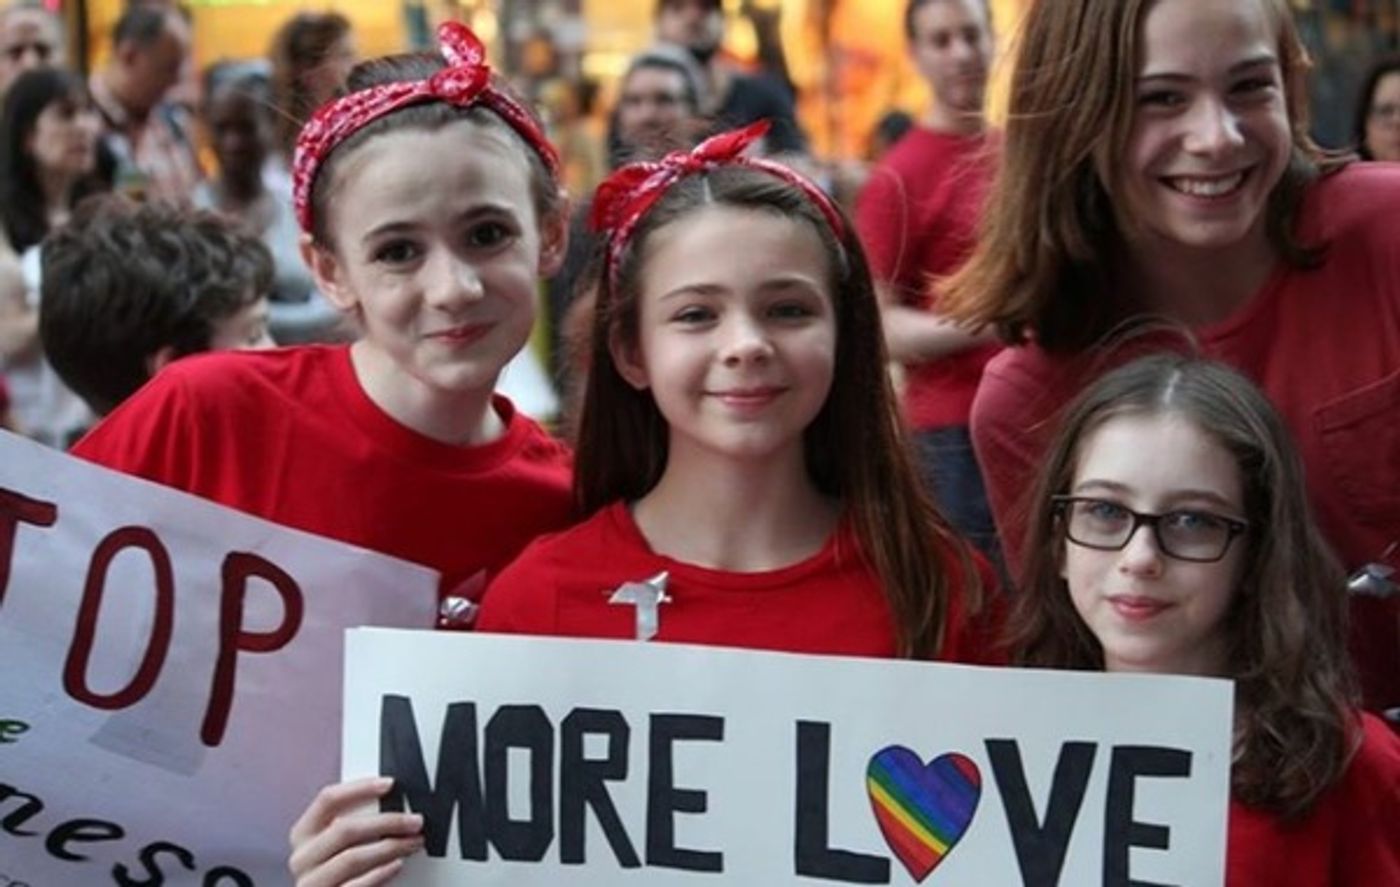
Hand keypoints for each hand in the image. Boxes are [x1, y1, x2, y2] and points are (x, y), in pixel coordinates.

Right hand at [289, 776, 423, 886]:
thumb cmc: (333, 871)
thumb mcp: (332, 843)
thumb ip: (352, 824)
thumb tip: (392, 803)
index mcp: (303, 834)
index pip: (328, 800)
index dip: (360, 788)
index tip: (389, 784)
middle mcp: (303, 857)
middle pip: (345, 830)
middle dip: (386, 823)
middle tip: (414, 821)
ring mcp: (311, 882)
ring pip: (352, 858)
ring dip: (390, 848)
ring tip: (412, 843)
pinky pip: (356, 886)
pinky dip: (380, 874)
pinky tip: (396, 865)